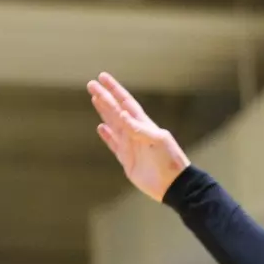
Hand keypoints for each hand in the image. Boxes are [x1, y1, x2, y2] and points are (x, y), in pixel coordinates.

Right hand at [87, 72, 190, 201]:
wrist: (173, 185)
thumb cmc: (169, 161)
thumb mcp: (157, 141)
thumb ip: (139, 128)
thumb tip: (121, 114)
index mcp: (144, 125)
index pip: (125, 103)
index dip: (114, 90)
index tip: (102, 77)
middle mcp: (135, 132)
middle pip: (116, 110)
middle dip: (104, 97)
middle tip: (91, 84)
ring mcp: (130, 145)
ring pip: (113, 124)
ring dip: (104, 111)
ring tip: (95, 99)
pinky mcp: (127, 159)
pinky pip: (114, 143)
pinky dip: (107, 135)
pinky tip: (101, 127)